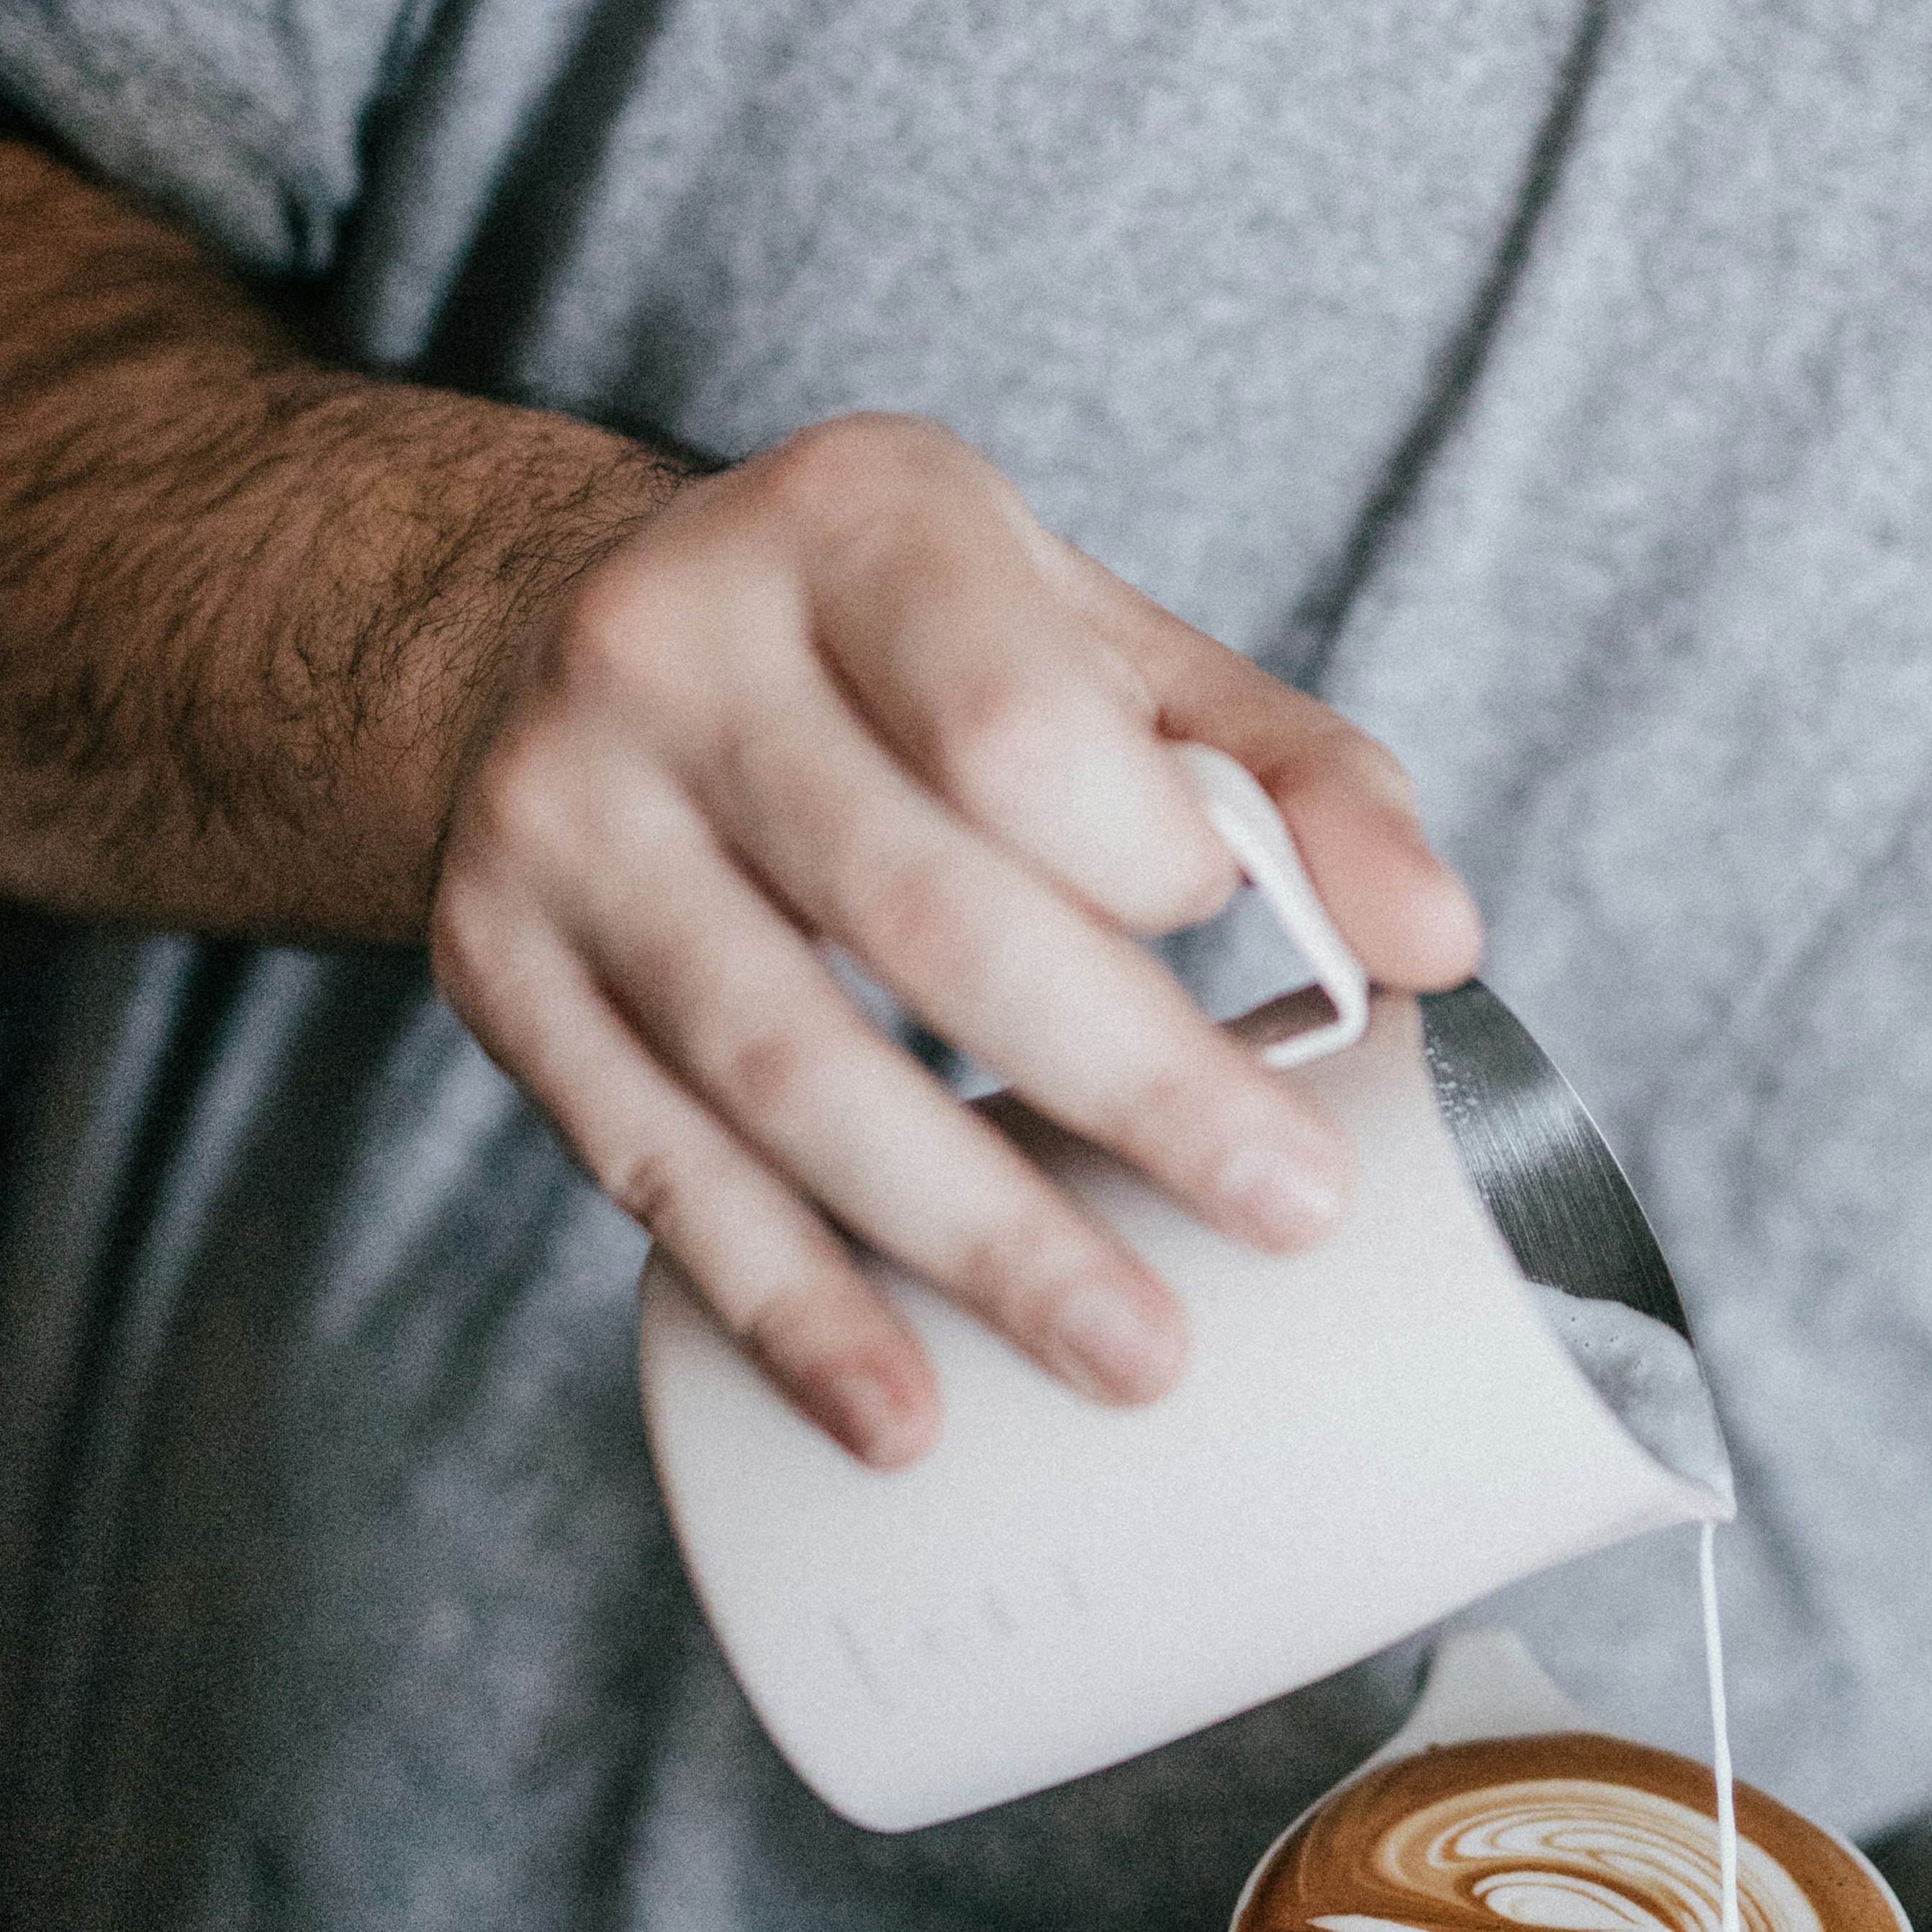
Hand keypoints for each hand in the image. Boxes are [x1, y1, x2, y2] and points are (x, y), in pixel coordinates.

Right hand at [429, 413, 1478, 1457]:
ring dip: (971, 1237)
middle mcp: (672, 648)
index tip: (1254, 957)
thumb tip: (1436, 942)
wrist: (540, 629)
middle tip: (1287, 1210)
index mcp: (855, 522)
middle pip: (917, 910)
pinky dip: (785, 1302)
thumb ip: (1280, 767)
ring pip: (782, 1066)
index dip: (1147, 862)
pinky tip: (896, 1408)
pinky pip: (649, 1165)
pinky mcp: (496, 965)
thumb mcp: (1079, 634)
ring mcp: (563, 813)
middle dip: (1126, 1084)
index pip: (1013, 719)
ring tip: (1135, 1354)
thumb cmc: (886, 649)